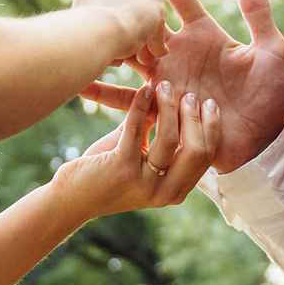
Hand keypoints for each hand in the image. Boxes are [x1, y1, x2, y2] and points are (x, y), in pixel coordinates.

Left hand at [52, 81, 222, 219]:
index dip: (212, 127)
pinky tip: (142, 90)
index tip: (208, 103)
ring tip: (163, 87)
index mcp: (176, 190)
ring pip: (171, 139)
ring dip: (169, 107)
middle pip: (198, 150)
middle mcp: (164, 193)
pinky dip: (140, 105)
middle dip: (196, 117)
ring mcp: (144, 184)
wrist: (71, 197)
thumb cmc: (105, 172)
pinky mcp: (121, 170)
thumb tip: (173, 97)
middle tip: (188, 93)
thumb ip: (156, 131)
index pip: (207, 157)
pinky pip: (138, 129)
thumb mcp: (138, 154)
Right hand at [83, 0, 283, 172]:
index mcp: (204, 34)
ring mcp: (166, 80)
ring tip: (79, 25)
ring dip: (108, 42)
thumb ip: (258, 14)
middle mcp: (178, 52)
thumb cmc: (270, 98)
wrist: (261, 144)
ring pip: (128, 55)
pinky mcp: (159, 108)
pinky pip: (127, 101)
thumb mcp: (271, 52)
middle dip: (123, 1)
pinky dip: (103, 93)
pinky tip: (79, 84)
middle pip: (143, 21)